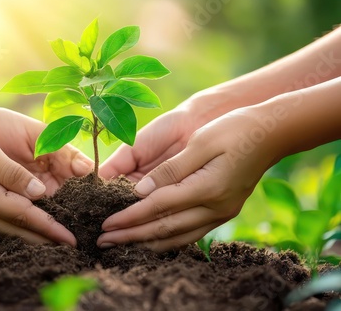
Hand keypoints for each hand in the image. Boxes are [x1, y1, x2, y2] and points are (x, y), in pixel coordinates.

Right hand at [0, 113, 84, 245]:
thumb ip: (11, 172)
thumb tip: (39, 192)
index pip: (24, 215)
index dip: (49, 228)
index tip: (69, 239)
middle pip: (16, 231)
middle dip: (44, 240)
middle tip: (68, 247)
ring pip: (4, 234)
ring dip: (29, 240)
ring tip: (51, 243)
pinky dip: (10, 234)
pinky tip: (22, 233)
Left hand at [97, 107, 277, 251]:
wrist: (272, 134)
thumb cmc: (234, 130)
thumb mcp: (201, 142)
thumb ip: (171, 169)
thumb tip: (141, 192)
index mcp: (207, 187)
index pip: (158, 207)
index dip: (130, 217)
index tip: (107, 224)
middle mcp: (215, 207)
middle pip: (165, 228)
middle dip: (132, 236)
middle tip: (105, 242)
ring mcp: (222, 213)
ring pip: (178, 237)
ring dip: (147, 243)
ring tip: (122, 246)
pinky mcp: (224, 212)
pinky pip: (191, 234)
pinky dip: (169, 241)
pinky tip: (153, 242)